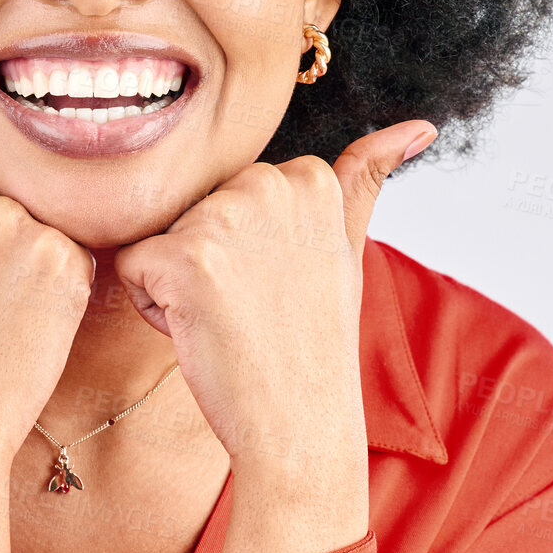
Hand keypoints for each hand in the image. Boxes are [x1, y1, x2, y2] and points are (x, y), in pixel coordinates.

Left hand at [114, 121, 436, 488]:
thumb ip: (366, 177)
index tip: (278, 284)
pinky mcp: (180, 257)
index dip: (244, 246)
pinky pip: (134, 267)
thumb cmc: (314, 342)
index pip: (231, 194)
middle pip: (192, 209)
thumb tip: (418, 125)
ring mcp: (223, 219)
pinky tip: (200, 333)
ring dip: (179, 282)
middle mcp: (265, 185)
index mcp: (306, 177)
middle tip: (251, 307)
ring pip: (160, 236)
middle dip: (207, 258)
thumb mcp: (346, 250)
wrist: (300, 428)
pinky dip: (153, 307)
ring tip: (229, 320)